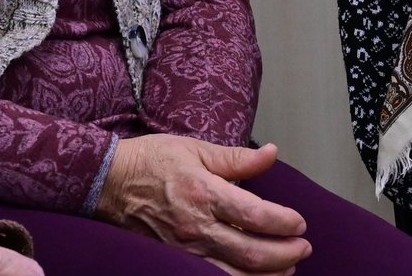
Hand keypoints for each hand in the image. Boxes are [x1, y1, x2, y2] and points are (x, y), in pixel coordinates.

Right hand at [95, 135, 309, 275]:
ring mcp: (186, 249)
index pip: (255, 215)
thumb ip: (236, 158)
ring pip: (235, 275)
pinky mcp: (176, 261)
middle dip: (285, 254)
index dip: (283, 222)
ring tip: (287, 267)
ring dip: (268, 275)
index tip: (299, 222)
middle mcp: (196, 226)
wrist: (109, 182)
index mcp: (203, 192)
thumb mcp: (194, 149)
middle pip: (252, 252)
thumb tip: (272, 154)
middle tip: (303, 247)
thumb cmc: (152, 160)